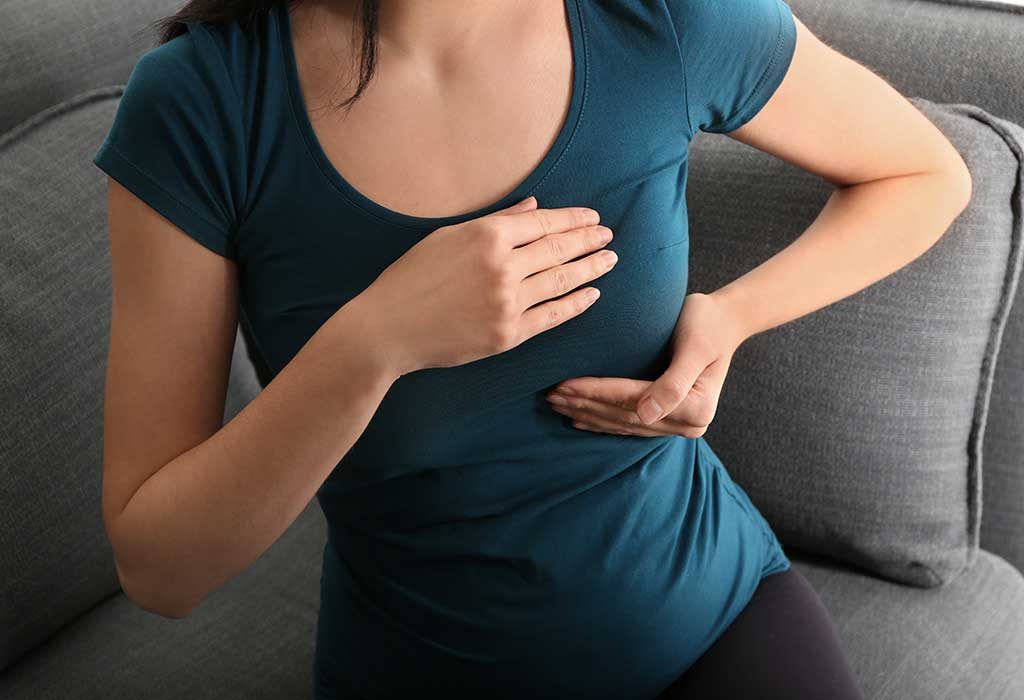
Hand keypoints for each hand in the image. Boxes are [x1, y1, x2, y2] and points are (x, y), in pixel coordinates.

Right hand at [355, 196, 618, 375]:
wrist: (387, 329)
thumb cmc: (411, 278)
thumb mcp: (448, 237)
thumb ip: (496, 222)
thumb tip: (535, 208)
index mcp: (487, 236)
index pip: (543, 224)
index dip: (573, 220)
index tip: (593, 219)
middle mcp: (502, 267)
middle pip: (558, 250)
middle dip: (588, 242)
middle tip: (609, 237)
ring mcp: (507, 303)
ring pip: (561, 282)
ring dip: (590, 270)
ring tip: (609, 260)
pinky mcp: (508, 334)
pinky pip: (552, 316)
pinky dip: (575, 304)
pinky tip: (592, 294)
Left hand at [544, 292, 748, 437]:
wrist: (724, 320)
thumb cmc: (707, 323)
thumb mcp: (695, 347)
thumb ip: (674, 383)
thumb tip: (648, 416)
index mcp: (696, 409)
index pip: (634, 401)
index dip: (597, 393)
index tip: (565, 384)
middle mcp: (688, 424)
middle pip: (625, 415)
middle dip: (585, 404)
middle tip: (550, 394)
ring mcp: (677, 425)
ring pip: (622, 422)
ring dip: (587, 414)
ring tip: (556, 403)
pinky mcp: (667, 418)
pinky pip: (628, 423)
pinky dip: (601, 421)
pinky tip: (578, 419)